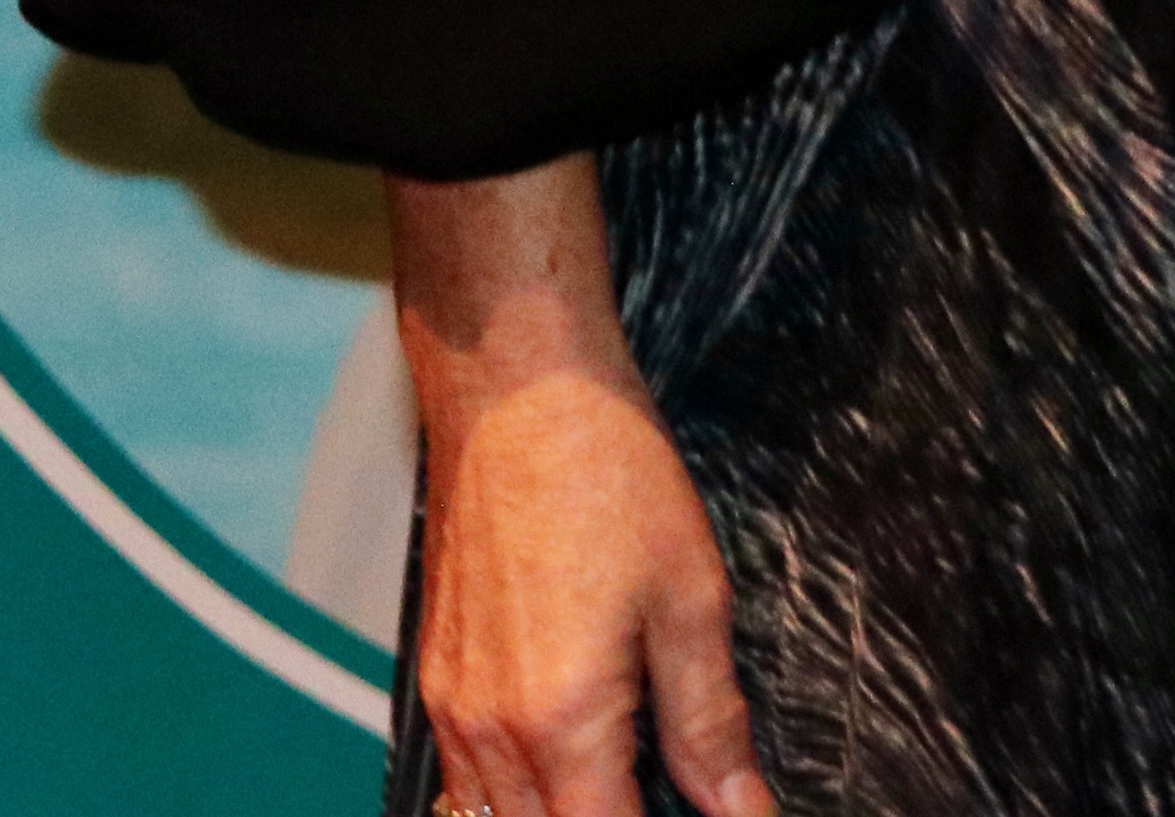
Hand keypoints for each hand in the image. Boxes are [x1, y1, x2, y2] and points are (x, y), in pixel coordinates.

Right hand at [390, 167, 770, 816]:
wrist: (520, 399)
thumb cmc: (609, 481)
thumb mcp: (692, 600)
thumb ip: (710, 722)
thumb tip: (740, 809)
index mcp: (560, 722)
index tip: (710, 814)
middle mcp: (489, 733)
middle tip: (670, 792)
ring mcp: (450, 710)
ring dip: (559, 814)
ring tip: (624, 782)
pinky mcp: (434, 681)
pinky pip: (464, 779)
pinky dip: (513, 793)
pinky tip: (567, 761)